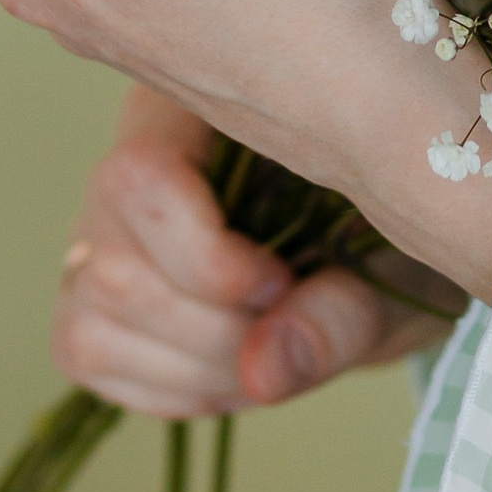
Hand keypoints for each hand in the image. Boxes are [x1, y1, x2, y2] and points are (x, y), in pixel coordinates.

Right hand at [55, 87, 459, 412]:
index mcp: (205, 103)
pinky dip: (173, 388)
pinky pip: (87, 354)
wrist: (384, 255)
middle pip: (113, 263)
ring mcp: (98, 223)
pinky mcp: (87, 290)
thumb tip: (264, 371)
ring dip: (198, 369)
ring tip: (273, 353)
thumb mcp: (404, 271)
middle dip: (215, 333)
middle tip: (294, 333)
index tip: (285, 282)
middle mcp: (132, 155)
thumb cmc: (399, 236)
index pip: (144, 175)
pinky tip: (236, 369)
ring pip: (91, 317)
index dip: (205, 255)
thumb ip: (345, 313)